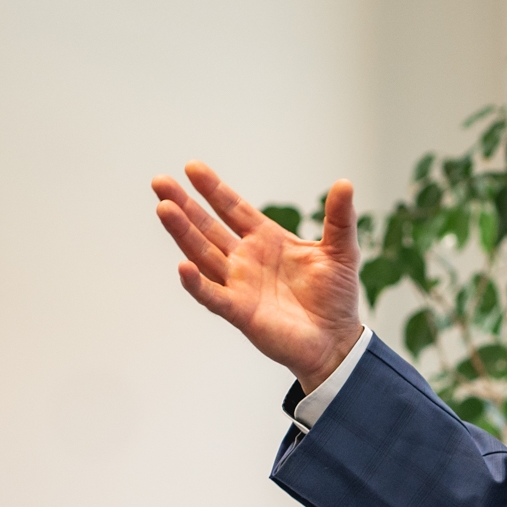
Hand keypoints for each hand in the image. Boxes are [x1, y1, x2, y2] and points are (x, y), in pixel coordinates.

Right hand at [152, 161, 363, 392]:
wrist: (336, 340)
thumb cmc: (336, 296)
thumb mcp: (342, 251)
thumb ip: (339, 217)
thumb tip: (345, 183)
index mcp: (267, 240)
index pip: (234, 209)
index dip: (214, 189)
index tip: (192, 167)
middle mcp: (246, 259)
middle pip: (208, 228)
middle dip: (185, 205)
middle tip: (160, 182)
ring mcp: (239, 285)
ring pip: (203, 255)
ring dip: (183, 233)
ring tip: (164, 208)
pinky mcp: (240, 311)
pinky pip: (212, 296)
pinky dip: (196, 283)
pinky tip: (183, 266)